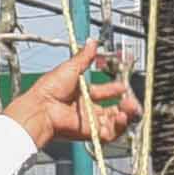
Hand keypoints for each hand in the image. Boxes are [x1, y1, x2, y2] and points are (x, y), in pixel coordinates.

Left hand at [14, 44, 142, 149]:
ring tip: (131, 108)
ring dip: (125, 116)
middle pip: (112, 110)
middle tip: (132, 101)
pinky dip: (118, 127)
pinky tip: (122, 117)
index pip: (103, 92)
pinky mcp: (90, 133)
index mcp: (81, 93)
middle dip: (125, 105)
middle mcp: (86, 109)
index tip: (123, 86)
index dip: (114, 89)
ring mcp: (89, 122)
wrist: (42, 107)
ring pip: (114, 122)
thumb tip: (92, 41)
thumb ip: (85, 56)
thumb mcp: (71, 67)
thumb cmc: (50, 88)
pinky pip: (109, 133)